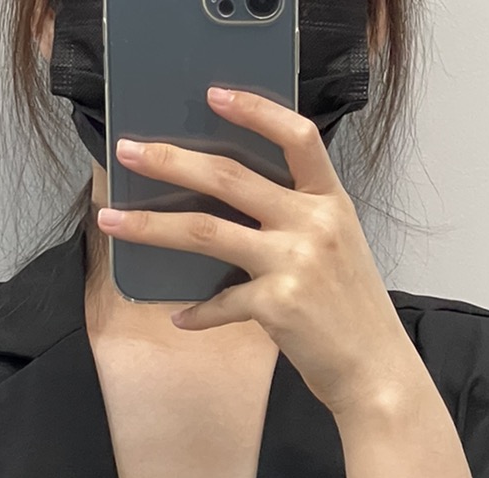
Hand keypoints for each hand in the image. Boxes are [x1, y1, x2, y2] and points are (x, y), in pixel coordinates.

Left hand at [98, 89, 421, 419]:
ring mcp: (295, 262)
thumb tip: (230, 210)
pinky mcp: (277, 305)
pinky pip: (220, 301)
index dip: (255, 110)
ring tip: (113, 220)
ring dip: (151, 225)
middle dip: (171, 160)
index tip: (214, 95)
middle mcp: (314, 224)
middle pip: (229, 176)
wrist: (375, 372)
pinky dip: (197, 312)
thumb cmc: (351, 314)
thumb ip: (296, 221)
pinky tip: (180, 317)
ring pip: (206, 229)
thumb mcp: (338, 250)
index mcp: (331, 202)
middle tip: (129, 151)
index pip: (296, 137)